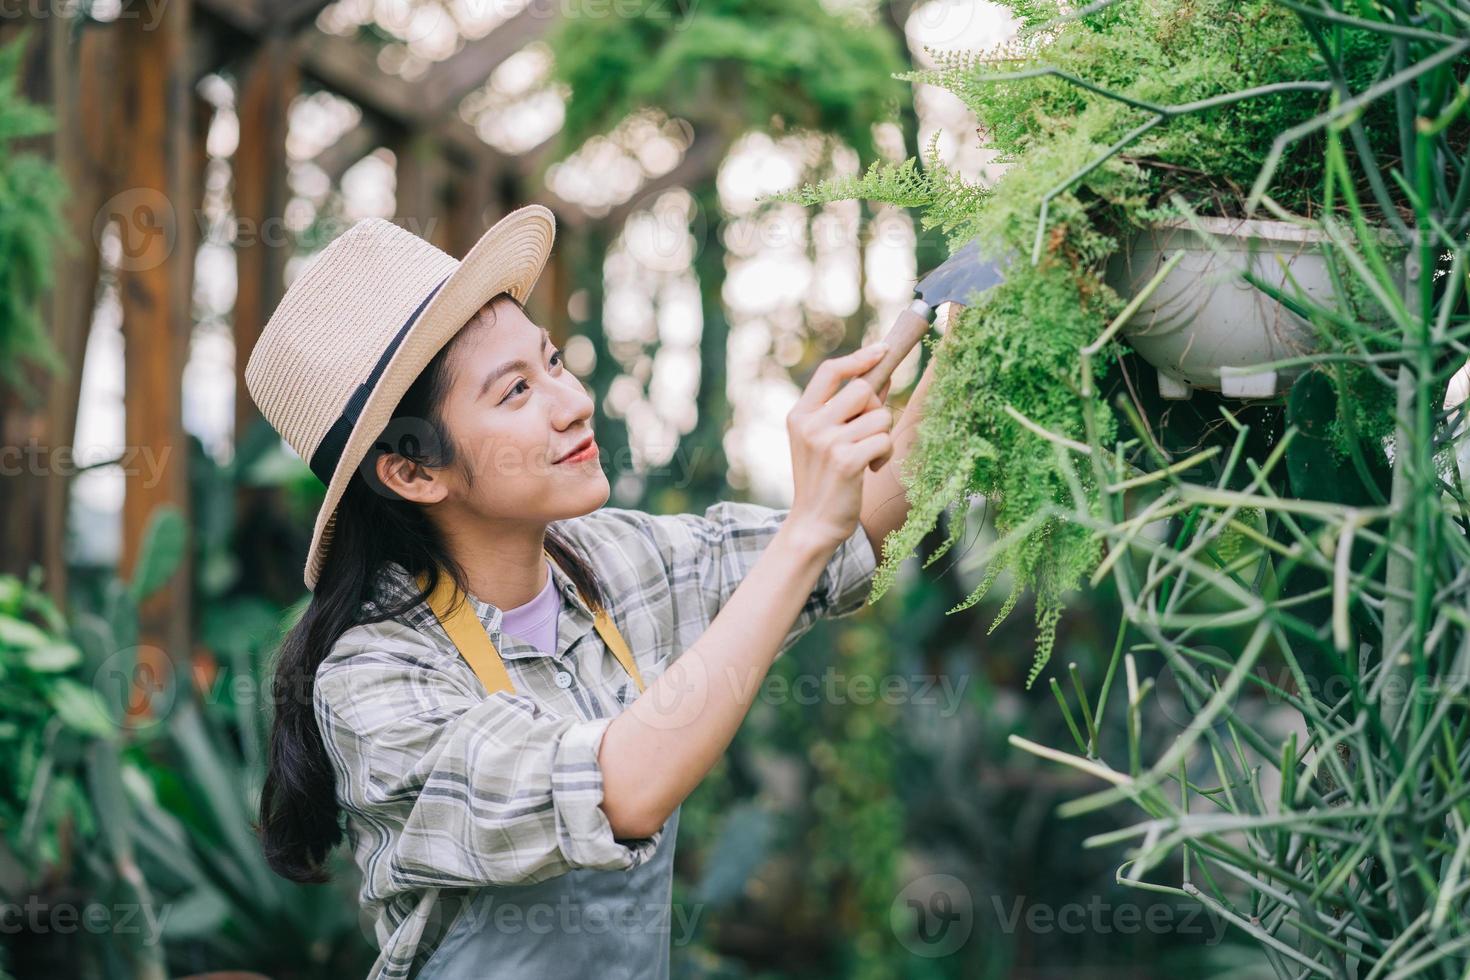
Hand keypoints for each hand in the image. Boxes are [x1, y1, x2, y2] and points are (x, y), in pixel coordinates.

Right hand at [785, 342, 894, 552]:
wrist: (812, 524)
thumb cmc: (824, 480)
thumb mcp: (823, 440)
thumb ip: (846, 410)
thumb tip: (879, 376)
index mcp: (800, 415)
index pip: (830, 372)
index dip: (859, 358)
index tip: (882, 350)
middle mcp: (809, 424)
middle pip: (862, 390)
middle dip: (876, 409)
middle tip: (869, 434)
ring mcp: (826, 442)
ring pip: (879, 417)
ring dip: (882, 436)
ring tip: (867, 457)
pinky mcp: (846, 461)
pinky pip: (884, 440)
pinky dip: (884, 455)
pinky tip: (870, 470)